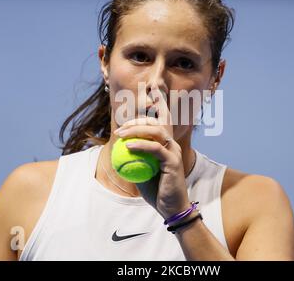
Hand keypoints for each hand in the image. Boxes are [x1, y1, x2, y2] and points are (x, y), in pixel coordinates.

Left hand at [113, 85, 190, 219]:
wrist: (170, 207)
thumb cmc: (156, 189)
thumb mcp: (141, 170)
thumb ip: (135, 155)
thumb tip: (120, 144)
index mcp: (166, 143)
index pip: (163, 118)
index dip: (159, 101)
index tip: (151, 87)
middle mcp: (171, 143)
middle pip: (156, 122)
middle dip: (137, 120)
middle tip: (120, 128)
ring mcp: (173, 151)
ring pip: (155, 131)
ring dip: (136, 129)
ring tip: (121, 134)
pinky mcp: (173, 161)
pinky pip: (155, 149)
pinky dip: (141, 145)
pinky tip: (129, 146)